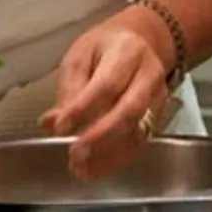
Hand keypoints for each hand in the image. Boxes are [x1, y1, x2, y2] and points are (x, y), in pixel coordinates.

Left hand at [39, 5, 170, 179]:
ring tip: (82, 170)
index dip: (82, 109)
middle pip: (129, 109)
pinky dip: (118, 158)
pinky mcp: (160, 115)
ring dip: (109, 155)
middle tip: (74, 155)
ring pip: (138, 131)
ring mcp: (159, 97)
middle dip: (101, 136)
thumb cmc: (104, 48)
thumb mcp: (80, 56)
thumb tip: (51, 123)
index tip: (59, 128)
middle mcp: (149, 74)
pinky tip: (96, 169)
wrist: (140, 42)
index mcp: (127, 51)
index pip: (106, 84)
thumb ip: (68, 89)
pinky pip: (140, 141)